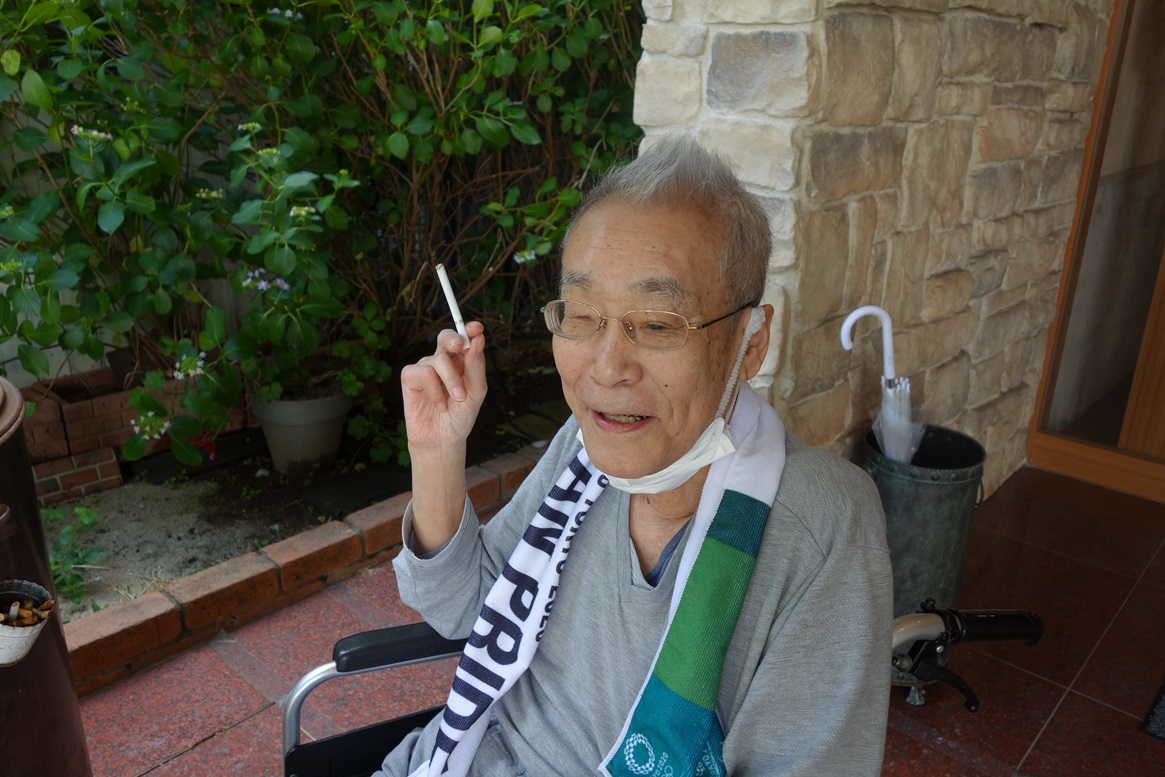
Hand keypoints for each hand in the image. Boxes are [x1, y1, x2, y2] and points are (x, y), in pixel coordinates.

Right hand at [400, 321, 487, 452]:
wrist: (443, 439)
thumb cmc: (461, 415)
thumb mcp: (476, 392)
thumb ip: (476, 367)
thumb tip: (478, 339)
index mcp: (461, 361)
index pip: (464, 338)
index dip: (469, 330)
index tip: (477, 328)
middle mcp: (443, 360)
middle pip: (446, 337)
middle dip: (454, 339)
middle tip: (460, 346)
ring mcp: (426, 367)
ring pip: (439, 359)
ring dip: (451, 380)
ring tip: (457, 399)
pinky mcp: (410, 377)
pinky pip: (424, 373)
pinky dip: (435, 390)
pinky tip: (439, 405)